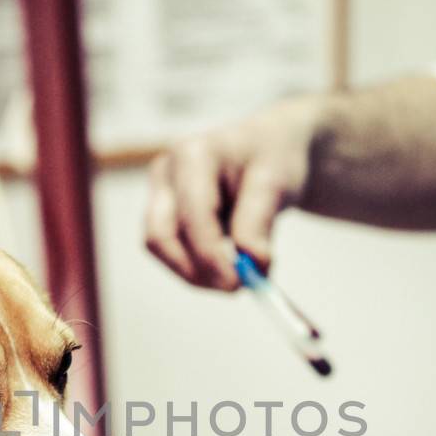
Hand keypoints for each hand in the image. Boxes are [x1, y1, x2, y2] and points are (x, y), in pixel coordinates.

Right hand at [144, 96, 321, 289]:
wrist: (270, 147)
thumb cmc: (273, 156)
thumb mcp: (275, 183)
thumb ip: (258, 223)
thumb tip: (252, 267)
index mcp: (192, 155)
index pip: (191, 217)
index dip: (210, 256)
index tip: (240, 283)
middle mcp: (166, 172)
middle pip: (159, 236)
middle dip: (195, 270)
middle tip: (235, 288)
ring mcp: (160, 192)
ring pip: (160, 248)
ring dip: (196, 272)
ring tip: (238, 274)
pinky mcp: (164, 212)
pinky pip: (170, 250)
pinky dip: (197, 266)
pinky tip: (226, 262)